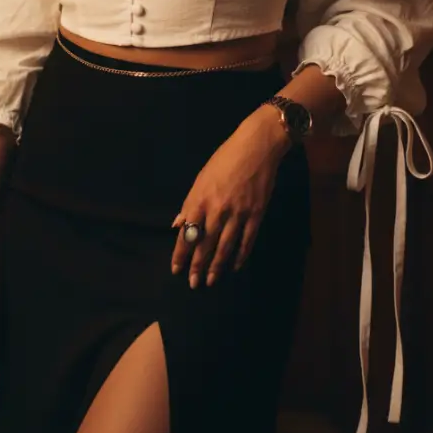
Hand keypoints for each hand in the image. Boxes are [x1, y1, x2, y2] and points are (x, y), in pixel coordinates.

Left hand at [170, 106, 291, 287]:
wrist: (255, 148)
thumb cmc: (224, 160)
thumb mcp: (201, 178)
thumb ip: (189, 204)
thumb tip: (177, 224)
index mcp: (200, 200)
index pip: (187, 233)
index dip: (180, 253)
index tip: (176, 269)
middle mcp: (217, 210)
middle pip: (205, 245)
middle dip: (197, 266)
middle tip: (193, 284)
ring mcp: (238, 214)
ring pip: (225, 247)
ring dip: (216, 266)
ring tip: (210, 281)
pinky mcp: (256, 214)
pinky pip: (246, 241)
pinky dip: (240, 256)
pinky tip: (234, 266)